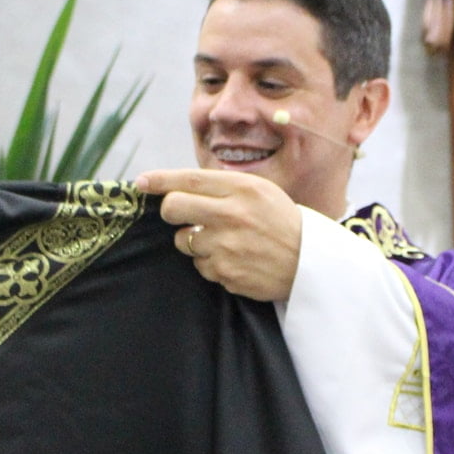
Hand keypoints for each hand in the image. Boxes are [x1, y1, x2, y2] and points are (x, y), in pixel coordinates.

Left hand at [136, 168, 302, 302]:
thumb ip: (223, 187)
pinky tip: (234, 259)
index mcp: (242, 189)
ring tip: (224, 241)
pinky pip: (200, 266)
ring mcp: (227, 247)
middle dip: (171, 211)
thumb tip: (179, 186)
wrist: (312, 263)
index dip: (159, 180)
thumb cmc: (281, 222)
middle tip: (182, 215)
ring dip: (195, 241)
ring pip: (183, 240)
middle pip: (174, 208)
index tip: (141, 182)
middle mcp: (232, 215)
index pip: (189, 179)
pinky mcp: (226, 273)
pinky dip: (211, 263)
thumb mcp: (260, 191)